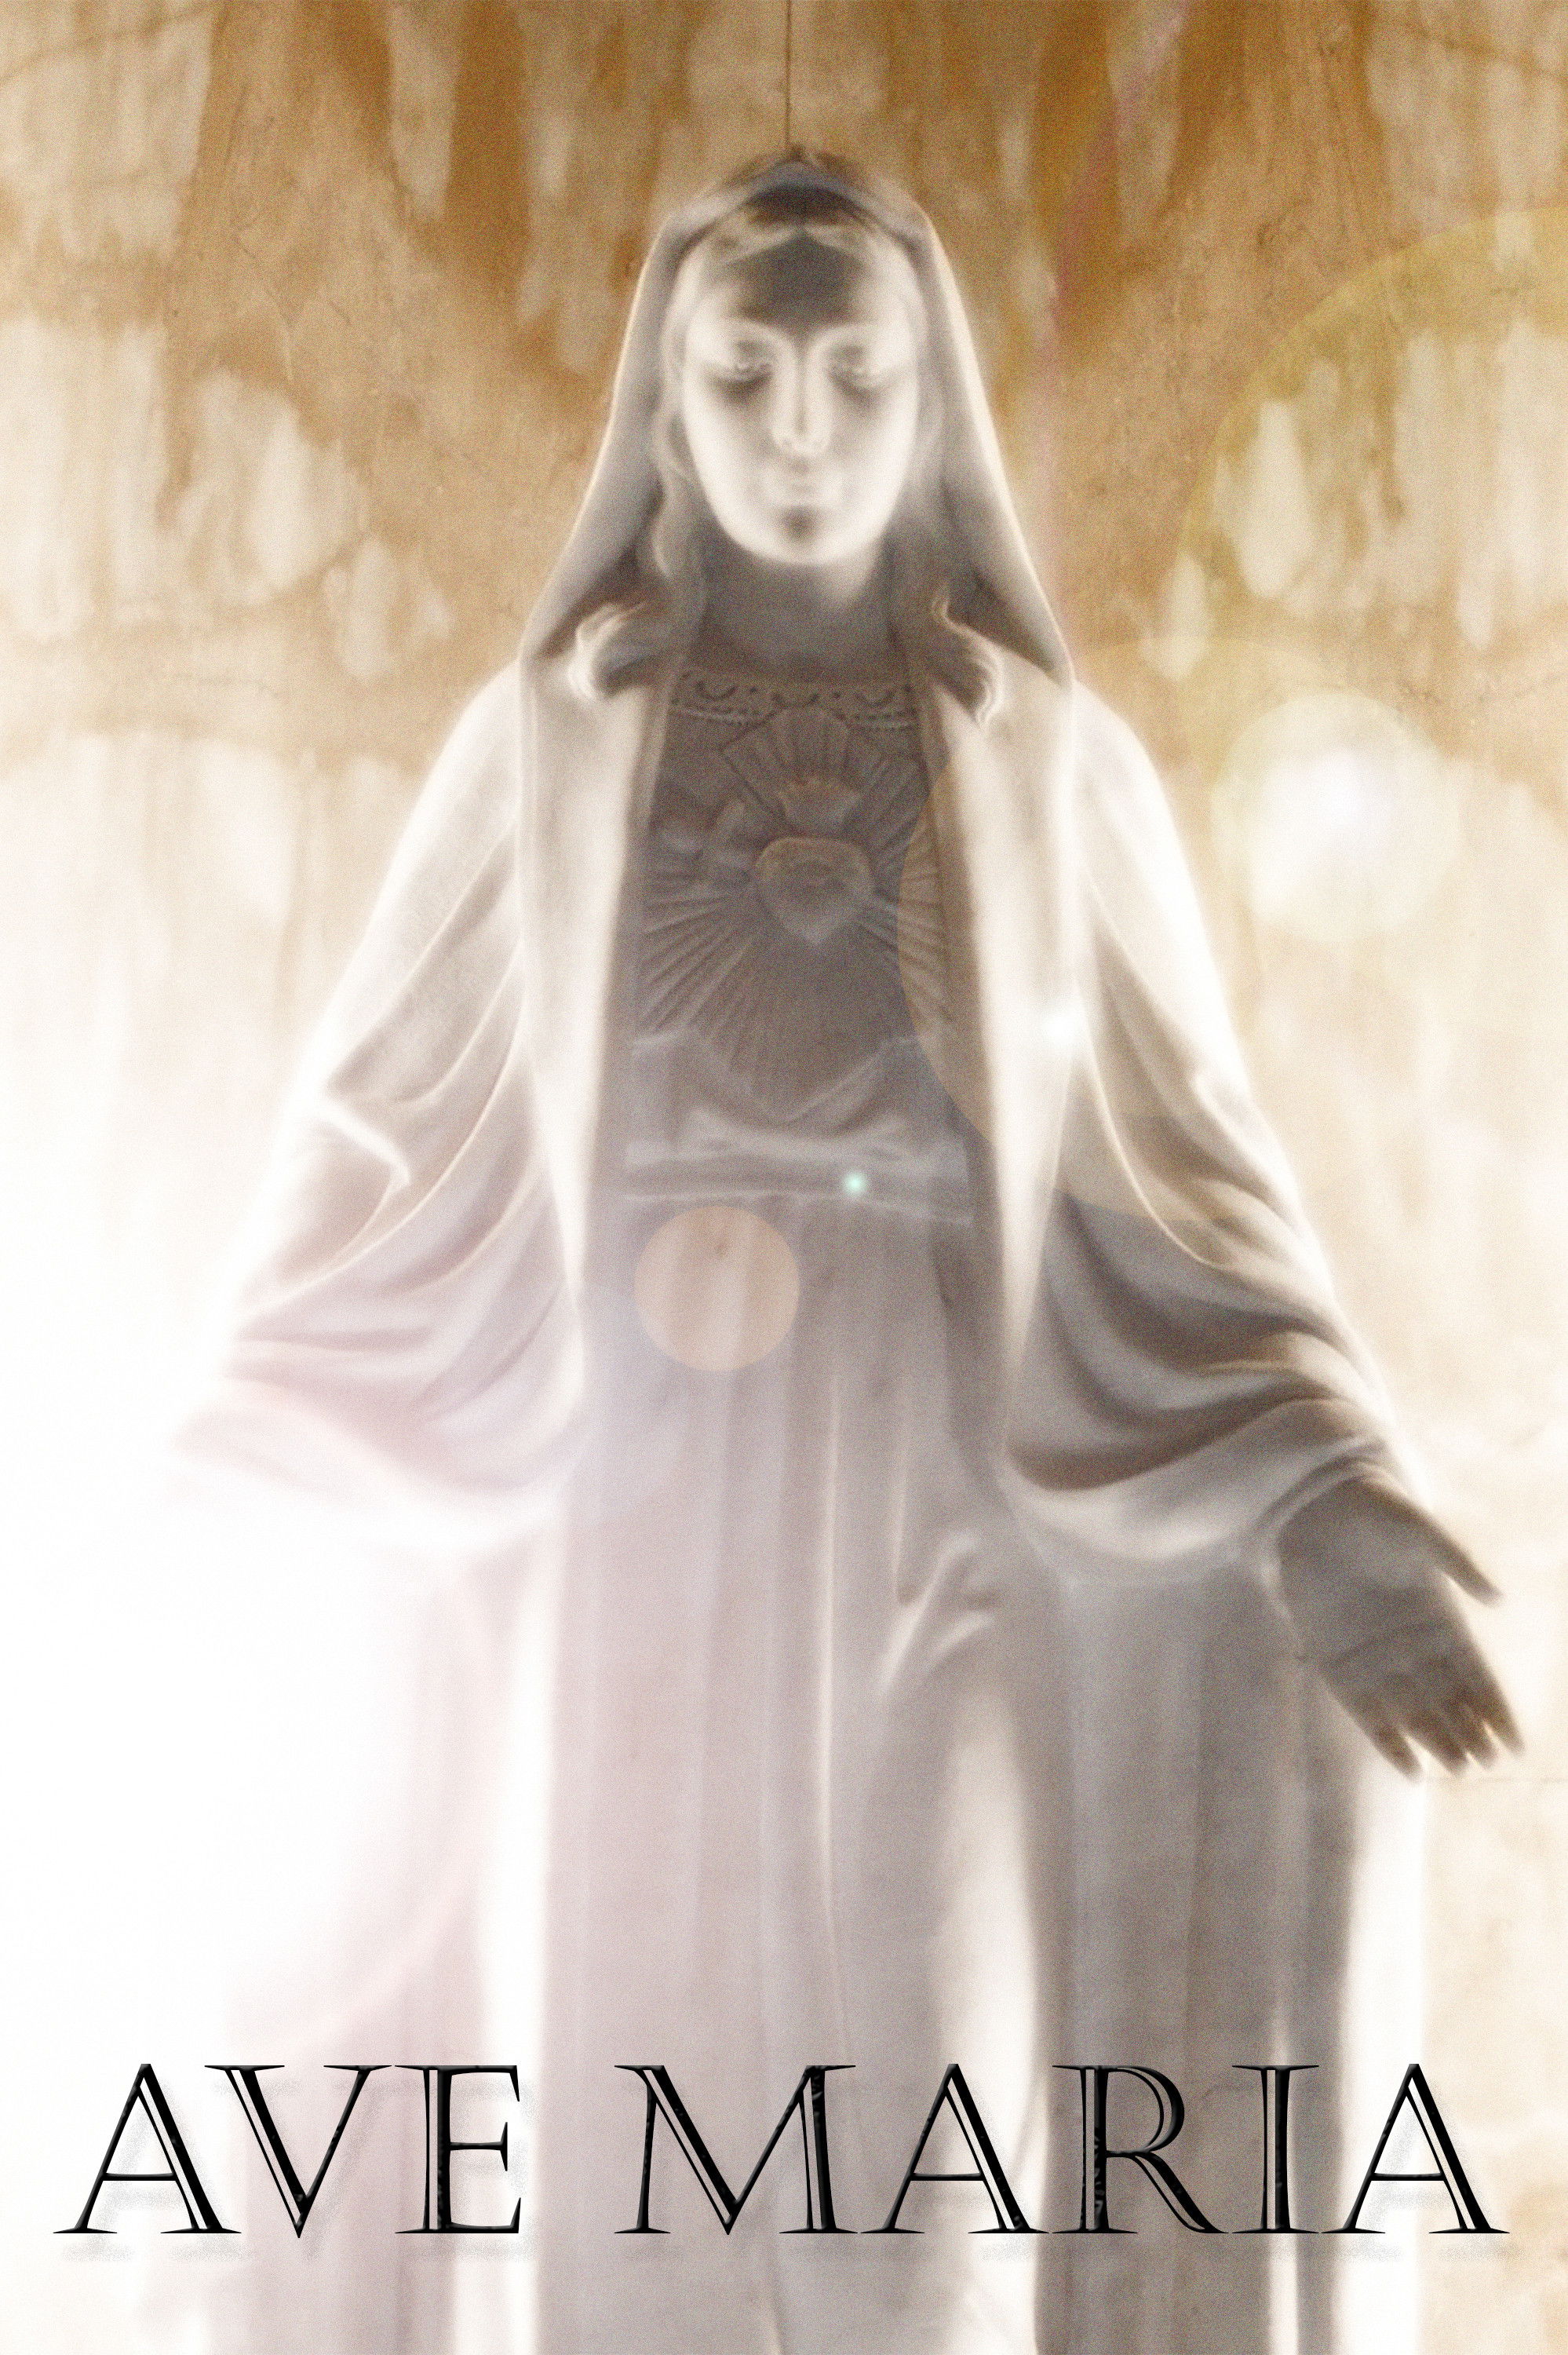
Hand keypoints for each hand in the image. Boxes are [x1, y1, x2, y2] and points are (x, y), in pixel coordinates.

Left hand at [1275, 1472, 1520, 1777]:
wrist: (1317, 1507)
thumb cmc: (1377, 1513)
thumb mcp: (1425, 1535)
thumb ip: (1461, 1566)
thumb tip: (1499, 1600)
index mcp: (1441, 1620)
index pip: (1476, 1675)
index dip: (1494, 1709)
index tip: (1513, 1743)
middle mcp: (1411, 1646)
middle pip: (1448, 1701)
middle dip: (1468, 1732)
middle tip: (1485, 1761)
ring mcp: (1374, 1657)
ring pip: (1413, 1712)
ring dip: (1436, 1740)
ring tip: (1459, 1767)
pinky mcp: (1335, 1663)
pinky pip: (1364, 1712)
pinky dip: (1387, 1740)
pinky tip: (1409, 1769)